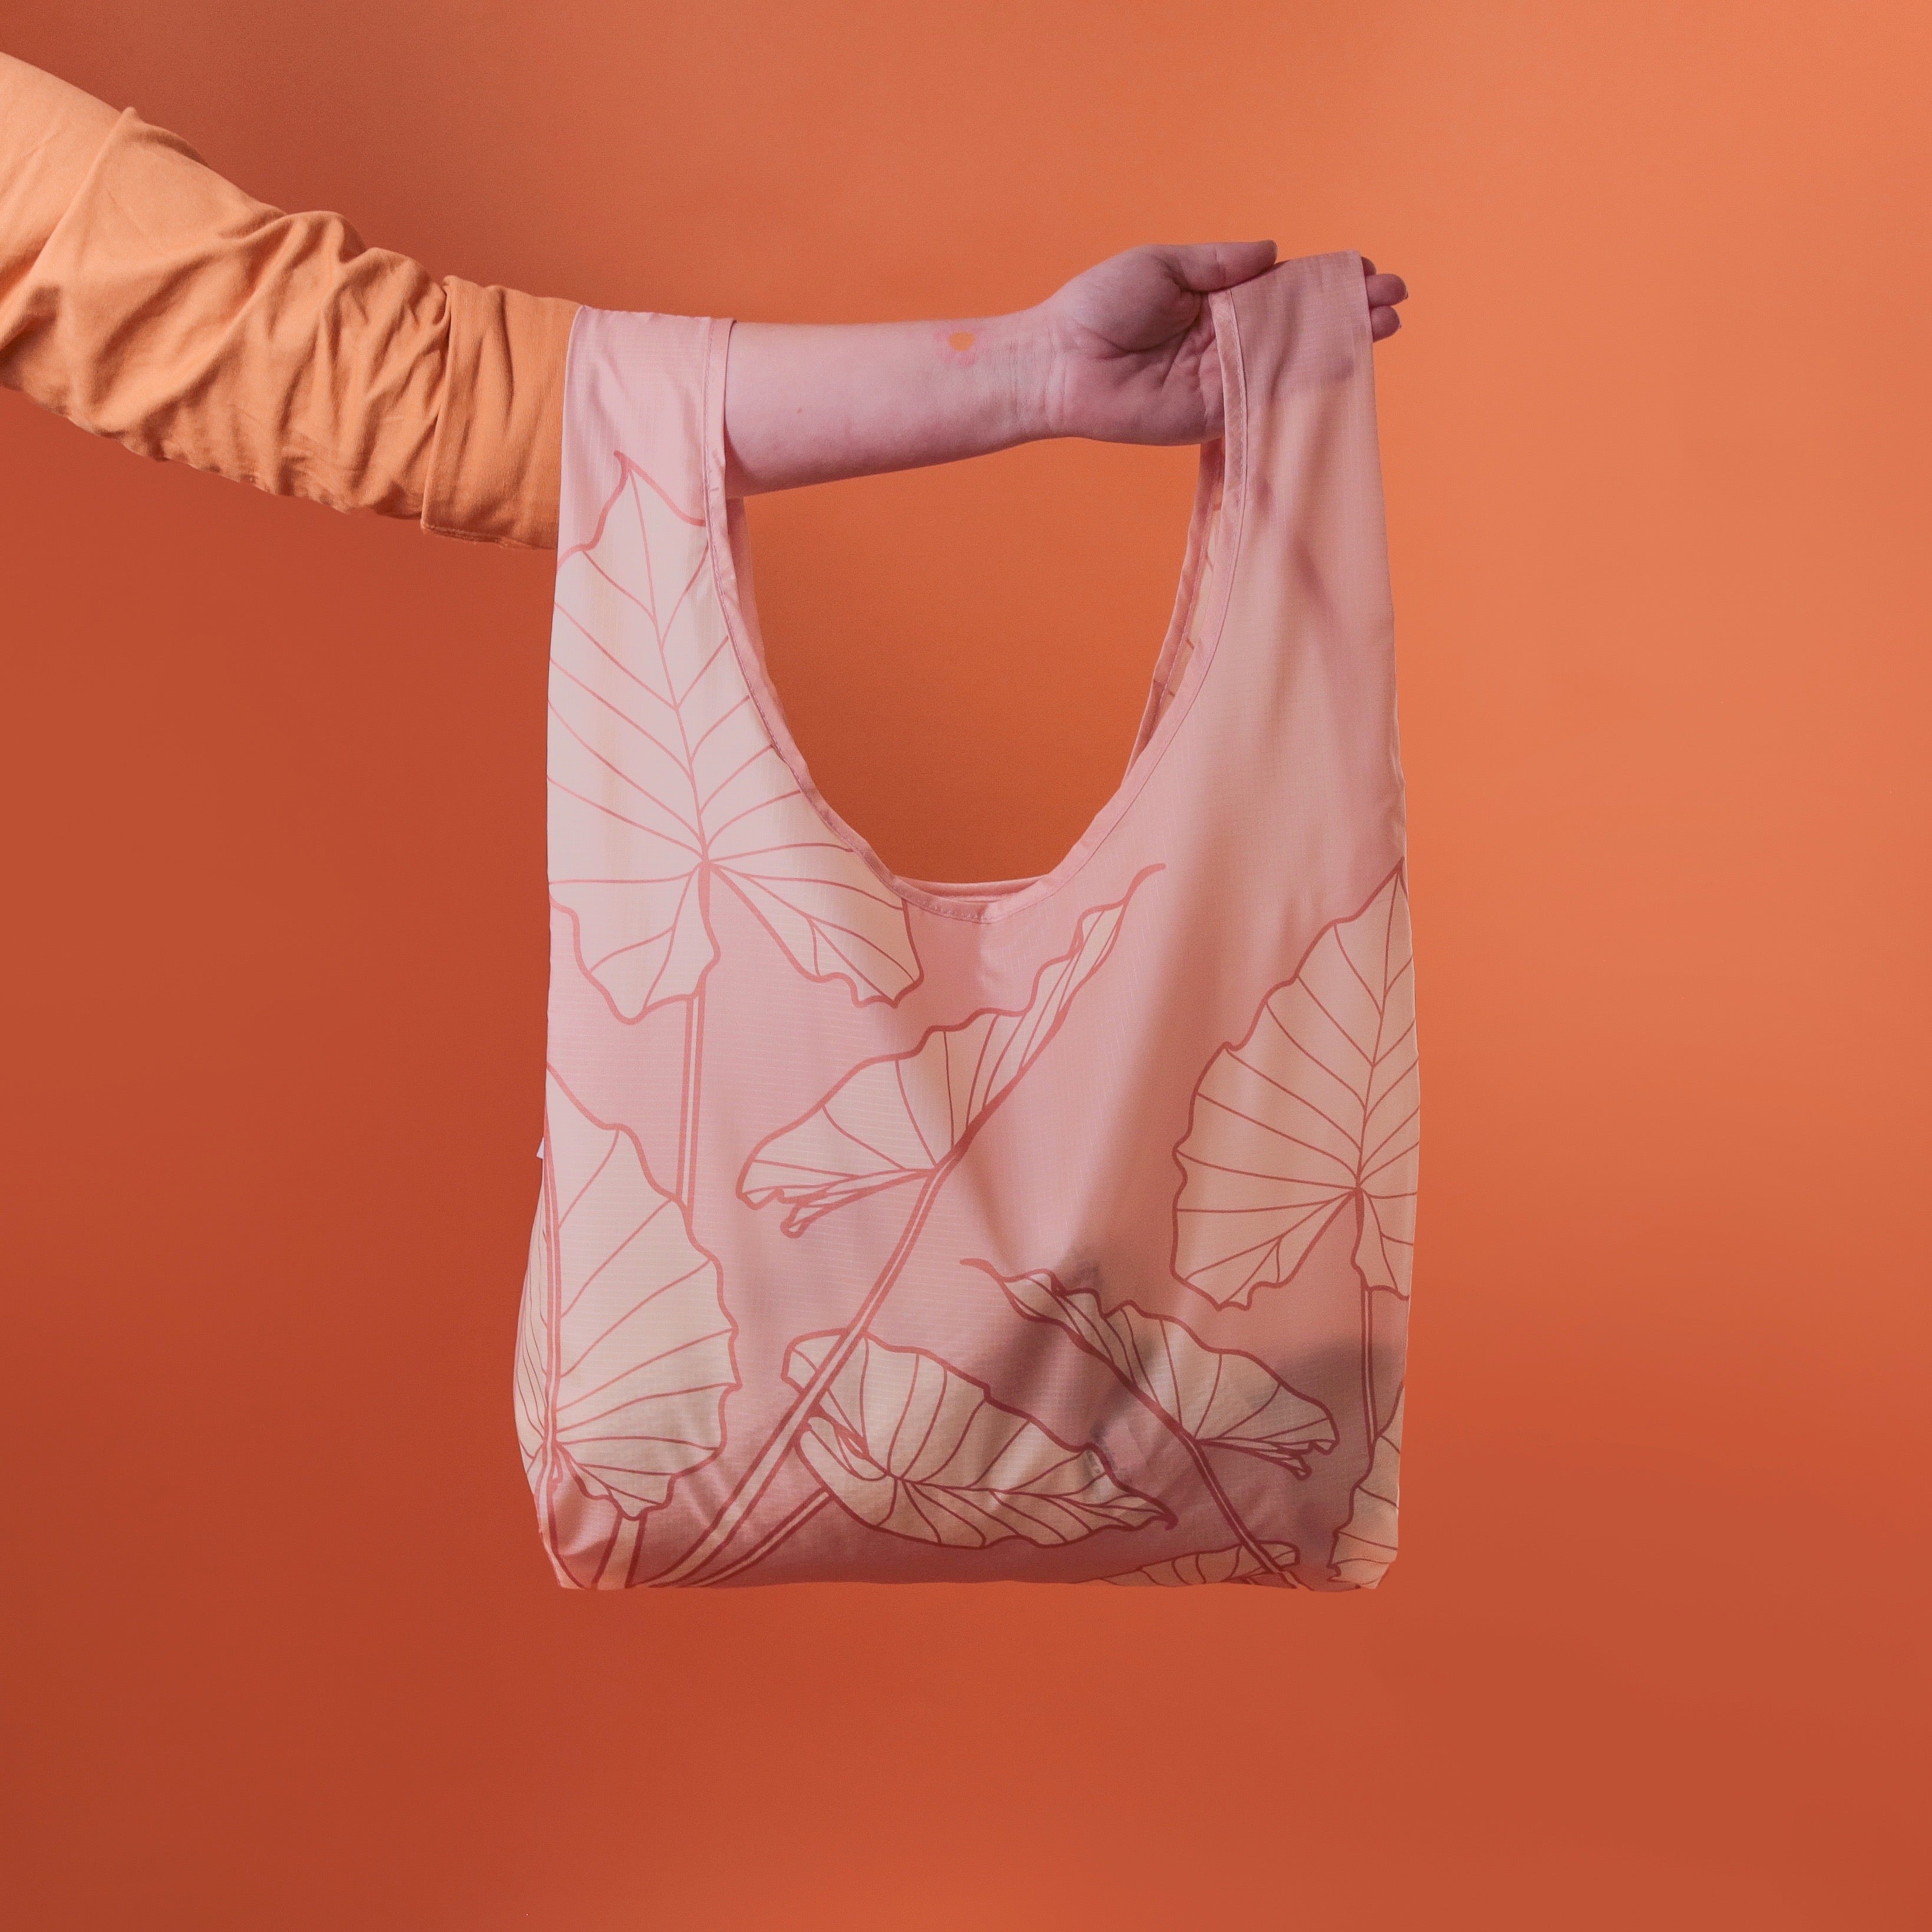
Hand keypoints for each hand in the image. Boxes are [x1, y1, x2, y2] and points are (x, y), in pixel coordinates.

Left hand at [1028, 243, 1407, 444]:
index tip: (1365, 269)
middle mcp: (1227, 340)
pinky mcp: (1213, 412)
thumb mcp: (1162, 265)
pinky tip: (1343, 362)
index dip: (1325, 279)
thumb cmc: (1099, 306)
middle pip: (1300, 324)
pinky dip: (1304, 380)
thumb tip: (1273, 251)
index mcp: (1217, 299)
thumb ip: (1219, 262)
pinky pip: (1265, 395)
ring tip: (1386, 324)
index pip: (1284, 288)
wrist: (1059, 361)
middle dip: (1347, 311)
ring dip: (1340, 344)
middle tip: (1393, 298)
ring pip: (1293, 360)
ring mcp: (1224, 379)